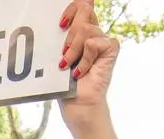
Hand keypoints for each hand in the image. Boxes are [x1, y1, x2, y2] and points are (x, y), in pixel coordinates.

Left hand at [56, 1, 119, 135]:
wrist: (77, 104)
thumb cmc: (63, 84)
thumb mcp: (55, 57)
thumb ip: (57, 39)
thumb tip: (53, 23)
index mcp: (80, 31)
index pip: (82, 6)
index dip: (73, 8)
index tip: (60, 24)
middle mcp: (93, 32)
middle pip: (85, 9)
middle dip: (69, 30)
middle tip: (63, 51)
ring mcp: (103, 40)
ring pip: (85, 29)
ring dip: (72, 50)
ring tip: (67, 66)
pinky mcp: (111, 49)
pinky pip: (94, 43)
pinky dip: (83, 59)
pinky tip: (79, 72)